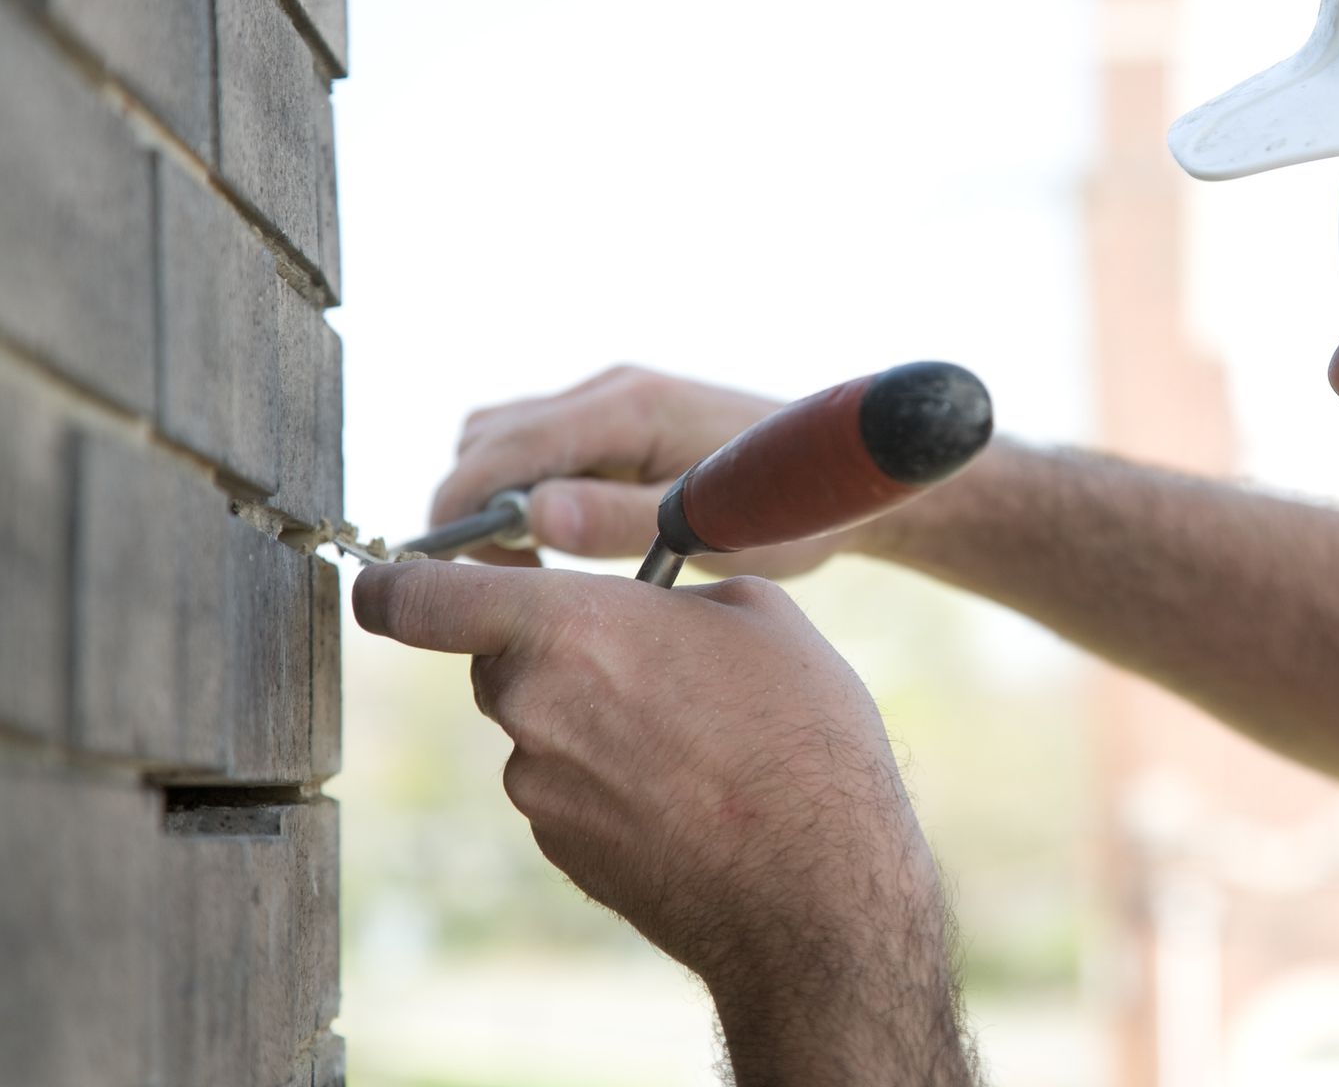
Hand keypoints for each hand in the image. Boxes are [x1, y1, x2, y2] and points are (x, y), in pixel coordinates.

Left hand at [352, 560, 975, 1082]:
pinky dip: (606, 782)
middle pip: (498, 662)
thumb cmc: (801, 737)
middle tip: (641, 661)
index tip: (388, 584)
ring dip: (590, 721)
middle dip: (553, 653)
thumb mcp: (759, 613)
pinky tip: (683, 791)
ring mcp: (539, 789)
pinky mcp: (559, 849)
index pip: (419, 599)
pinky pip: (565, 789)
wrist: (816, 886)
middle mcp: (532, 708)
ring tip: (693, 737)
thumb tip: (648, 607)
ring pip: (538, 728)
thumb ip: (668, 594)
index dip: (391, 587)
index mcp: (568, 629)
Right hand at [429, 365, 860, 576]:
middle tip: (510, 577)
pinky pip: (542, 445)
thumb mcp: (711, 530)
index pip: (498, 450)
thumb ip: (617, 521)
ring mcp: (614, 398)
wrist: (846, 474)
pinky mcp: (622, 417)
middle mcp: (610, 390)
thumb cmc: (791, 510)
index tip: (455, 578)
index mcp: (625, 409)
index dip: (458, 511)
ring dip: (497, 498)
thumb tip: (530, 517)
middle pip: (486, 437)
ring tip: (537, 563)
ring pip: (505, 438)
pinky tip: (566, 539)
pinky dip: (527, 489)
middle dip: (473, 506)